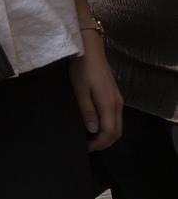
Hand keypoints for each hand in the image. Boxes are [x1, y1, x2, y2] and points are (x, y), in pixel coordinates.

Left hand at [68, 30, 122, 151]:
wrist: (89, 50)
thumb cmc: (82, 70)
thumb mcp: (80, 91)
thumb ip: (88, 111)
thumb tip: (94, 131)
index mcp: (109, 105)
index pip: (110, 132)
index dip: (99, 144)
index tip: (86, 148)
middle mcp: (118, 104)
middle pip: (117, 131)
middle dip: (104, 142)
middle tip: (88, 146)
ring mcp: (118, 99)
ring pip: (117, 124)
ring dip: (107, 134)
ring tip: (91, 138)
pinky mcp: (114, 94)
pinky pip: (115, 116)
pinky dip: (108, 125)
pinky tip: (96, 124)